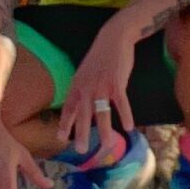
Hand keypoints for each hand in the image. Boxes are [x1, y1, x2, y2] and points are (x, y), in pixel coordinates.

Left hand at [58, 17, 136, 153]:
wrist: (113, 38)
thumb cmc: (99, 57)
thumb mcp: (84, 73)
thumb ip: (82, 89)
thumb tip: (81, 106)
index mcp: (77, 85)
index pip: (69, 108)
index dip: (65, 123)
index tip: (61, 138)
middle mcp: (87, 88)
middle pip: (83, 114)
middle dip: (81, 133)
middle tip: (81, 149)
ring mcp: (102, 86)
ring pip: (102, 112)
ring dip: (105, 130)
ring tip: (107, 144)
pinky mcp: (117, 83)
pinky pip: (121, 103)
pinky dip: (126, 115)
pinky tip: (129, 127)